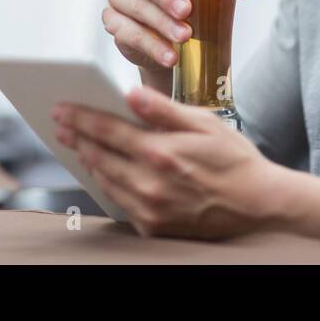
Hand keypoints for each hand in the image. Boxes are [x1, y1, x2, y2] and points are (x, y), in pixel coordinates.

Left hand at [52, 85, 285, 239]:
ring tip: (78, 145)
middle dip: (77, 137)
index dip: (80, 118)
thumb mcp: (205, 123)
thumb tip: (130, 94)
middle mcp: (150, 183)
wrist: (259, 203)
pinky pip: (120, 203)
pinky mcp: (154, 226)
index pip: (107, 130)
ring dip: (88, 161)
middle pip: (99, 156)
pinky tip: (104, 172)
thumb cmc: (235, 159)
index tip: (61, 109)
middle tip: (60, 124)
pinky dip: (108, 185)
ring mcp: (150, 208)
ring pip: (105, 181)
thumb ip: (164, 109)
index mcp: (161, 152)